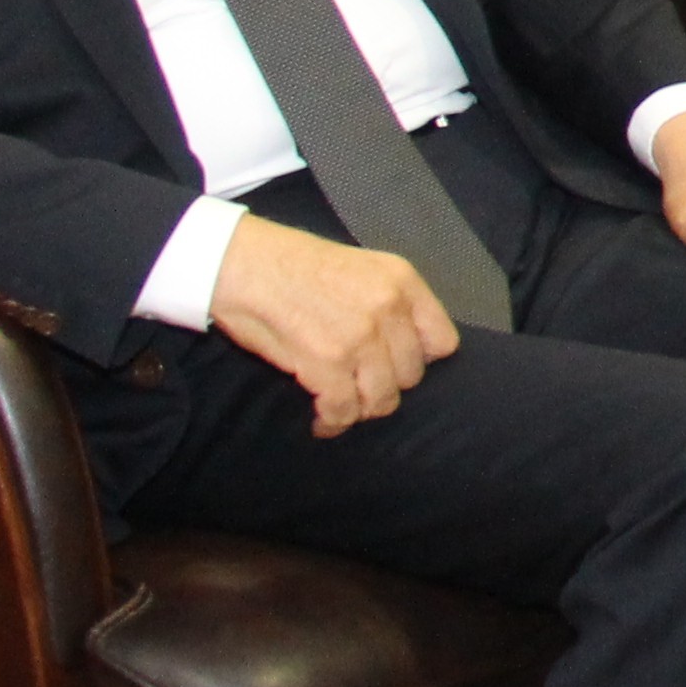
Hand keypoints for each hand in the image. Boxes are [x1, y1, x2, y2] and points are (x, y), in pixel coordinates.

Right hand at [206, 213, 456, 436]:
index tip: (397, 365)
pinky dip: (333, 422)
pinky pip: (344, 411)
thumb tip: (403, 346)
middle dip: (385, 386)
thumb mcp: (361, 267)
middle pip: (410, 376)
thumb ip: (390, 302)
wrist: (242, 264)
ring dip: (361, 409)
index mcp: (402, 281)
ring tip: (342, 406)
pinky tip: (323, 421)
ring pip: (382, 400)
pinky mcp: (327, 365)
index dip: (419, 360)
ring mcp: (360, 339)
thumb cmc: (293, 264)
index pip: (442, 341)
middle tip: (360, 387)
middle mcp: (388, 310)